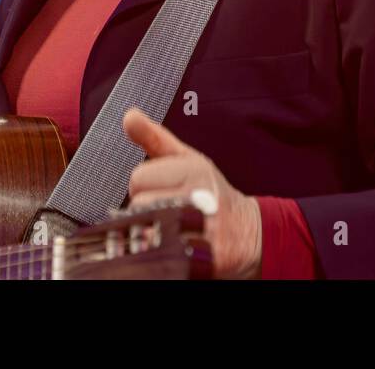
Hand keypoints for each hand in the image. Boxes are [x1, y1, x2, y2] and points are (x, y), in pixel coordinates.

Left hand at [123, 107, 261, 278]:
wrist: (245, 231)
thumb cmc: (208, 189)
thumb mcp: (185, 158)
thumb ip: (154, 137)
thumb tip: (128, 115)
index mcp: (193, 170)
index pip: (137, 179)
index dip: (144, 186)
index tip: (163, 189)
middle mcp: (199, 196)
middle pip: (138, 205)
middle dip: (146, 208)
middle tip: (168, 208)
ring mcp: (201, 229)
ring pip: (145, 228)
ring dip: (151, 229)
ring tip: (171, 224)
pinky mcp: (202, 258)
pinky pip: (158, 251)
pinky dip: (159, 248)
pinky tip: (175, 242)